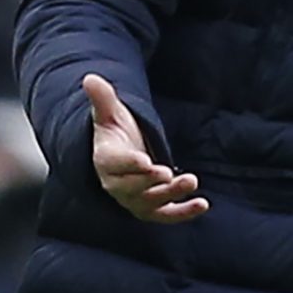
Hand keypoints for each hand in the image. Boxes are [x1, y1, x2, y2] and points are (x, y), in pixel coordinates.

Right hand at [83, 73, 207, 222]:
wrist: (119, 158)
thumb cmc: (114, 133)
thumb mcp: (109, 114)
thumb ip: (103, 98)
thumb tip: (90, 78)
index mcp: (106, 161)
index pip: (115, 164)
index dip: (130, 164)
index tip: (145, 162)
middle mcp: (118, 184)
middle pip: (133, 187)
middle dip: (150, 182)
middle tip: (168, 174)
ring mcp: (135, 199)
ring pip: (151, 202)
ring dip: (171, 194)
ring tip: (191, 181)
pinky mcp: (151, 208)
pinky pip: (165, 215)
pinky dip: (183, 213)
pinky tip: (202, 204)